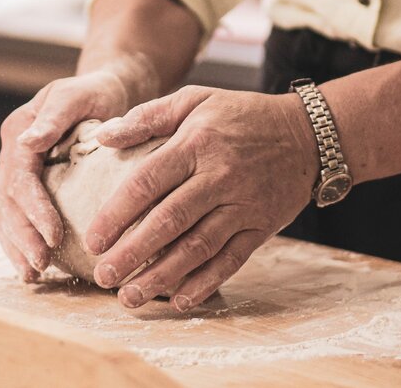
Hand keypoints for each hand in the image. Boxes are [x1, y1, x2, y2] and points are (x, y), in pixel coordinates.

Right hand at [0, 69, 136, 281]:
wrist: (103, 92)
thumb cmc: (95, 92)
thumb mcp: (77, 95)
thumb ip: (54, 117)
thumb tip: (27, 143)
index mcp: (18, 132)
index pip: (20, 178)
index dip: (34, 209)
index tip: (53, 235)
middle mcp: (12, 154)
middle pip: (6, 202)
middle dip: (22, 237)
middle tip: (41, 265)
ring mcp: (16, 172)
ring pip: (4, 215)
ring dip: (16, 247)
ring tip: (32, 275)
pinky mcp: (28, 187)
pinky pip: (16, 219)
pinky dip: (20, 244)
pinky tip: (32, 269)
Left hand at [86, 85, 320, 310]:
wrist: (308, 134)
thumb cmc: (242, 115)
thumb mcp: (195, 100)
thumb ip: (147, 116)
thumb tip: (103, 136)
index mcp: (196, 144)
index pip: (148, 182)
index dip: (117, 213)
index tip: (93, 240)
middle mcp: (219, 177)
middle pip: (169, 221)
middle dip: (132, 253)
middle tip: (103, 277)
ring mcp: (242, 205)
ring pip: (197, 247)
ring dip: (162, 276)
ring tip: (130, 297)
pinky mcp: (261, 227)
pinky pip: (231, 260)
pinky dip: (205, 283)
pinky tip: (179, 300)